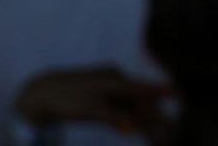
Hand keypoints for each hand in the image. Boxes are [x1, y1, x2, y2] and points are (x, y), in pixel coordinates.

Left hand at [16, 67, 170, 135]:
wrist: (42, 93)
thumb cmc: (66, 100)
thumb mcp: (90, 110)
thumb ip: (113, 117)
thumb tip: (132, 127)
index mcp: (113, 79)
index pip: (141, 87)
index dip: (158, 91)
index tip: (175, 92)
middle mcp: (115, 80)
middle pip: (139, 100)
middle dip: (154, 116)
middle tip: (167, 132)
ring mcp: (109, 87)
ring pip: (132, 105)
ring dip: (144, 121)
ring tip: (156, 137)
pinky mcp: (103, 95)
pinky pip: (123, 106)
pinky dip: (130, 118)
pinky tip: (137, 129)